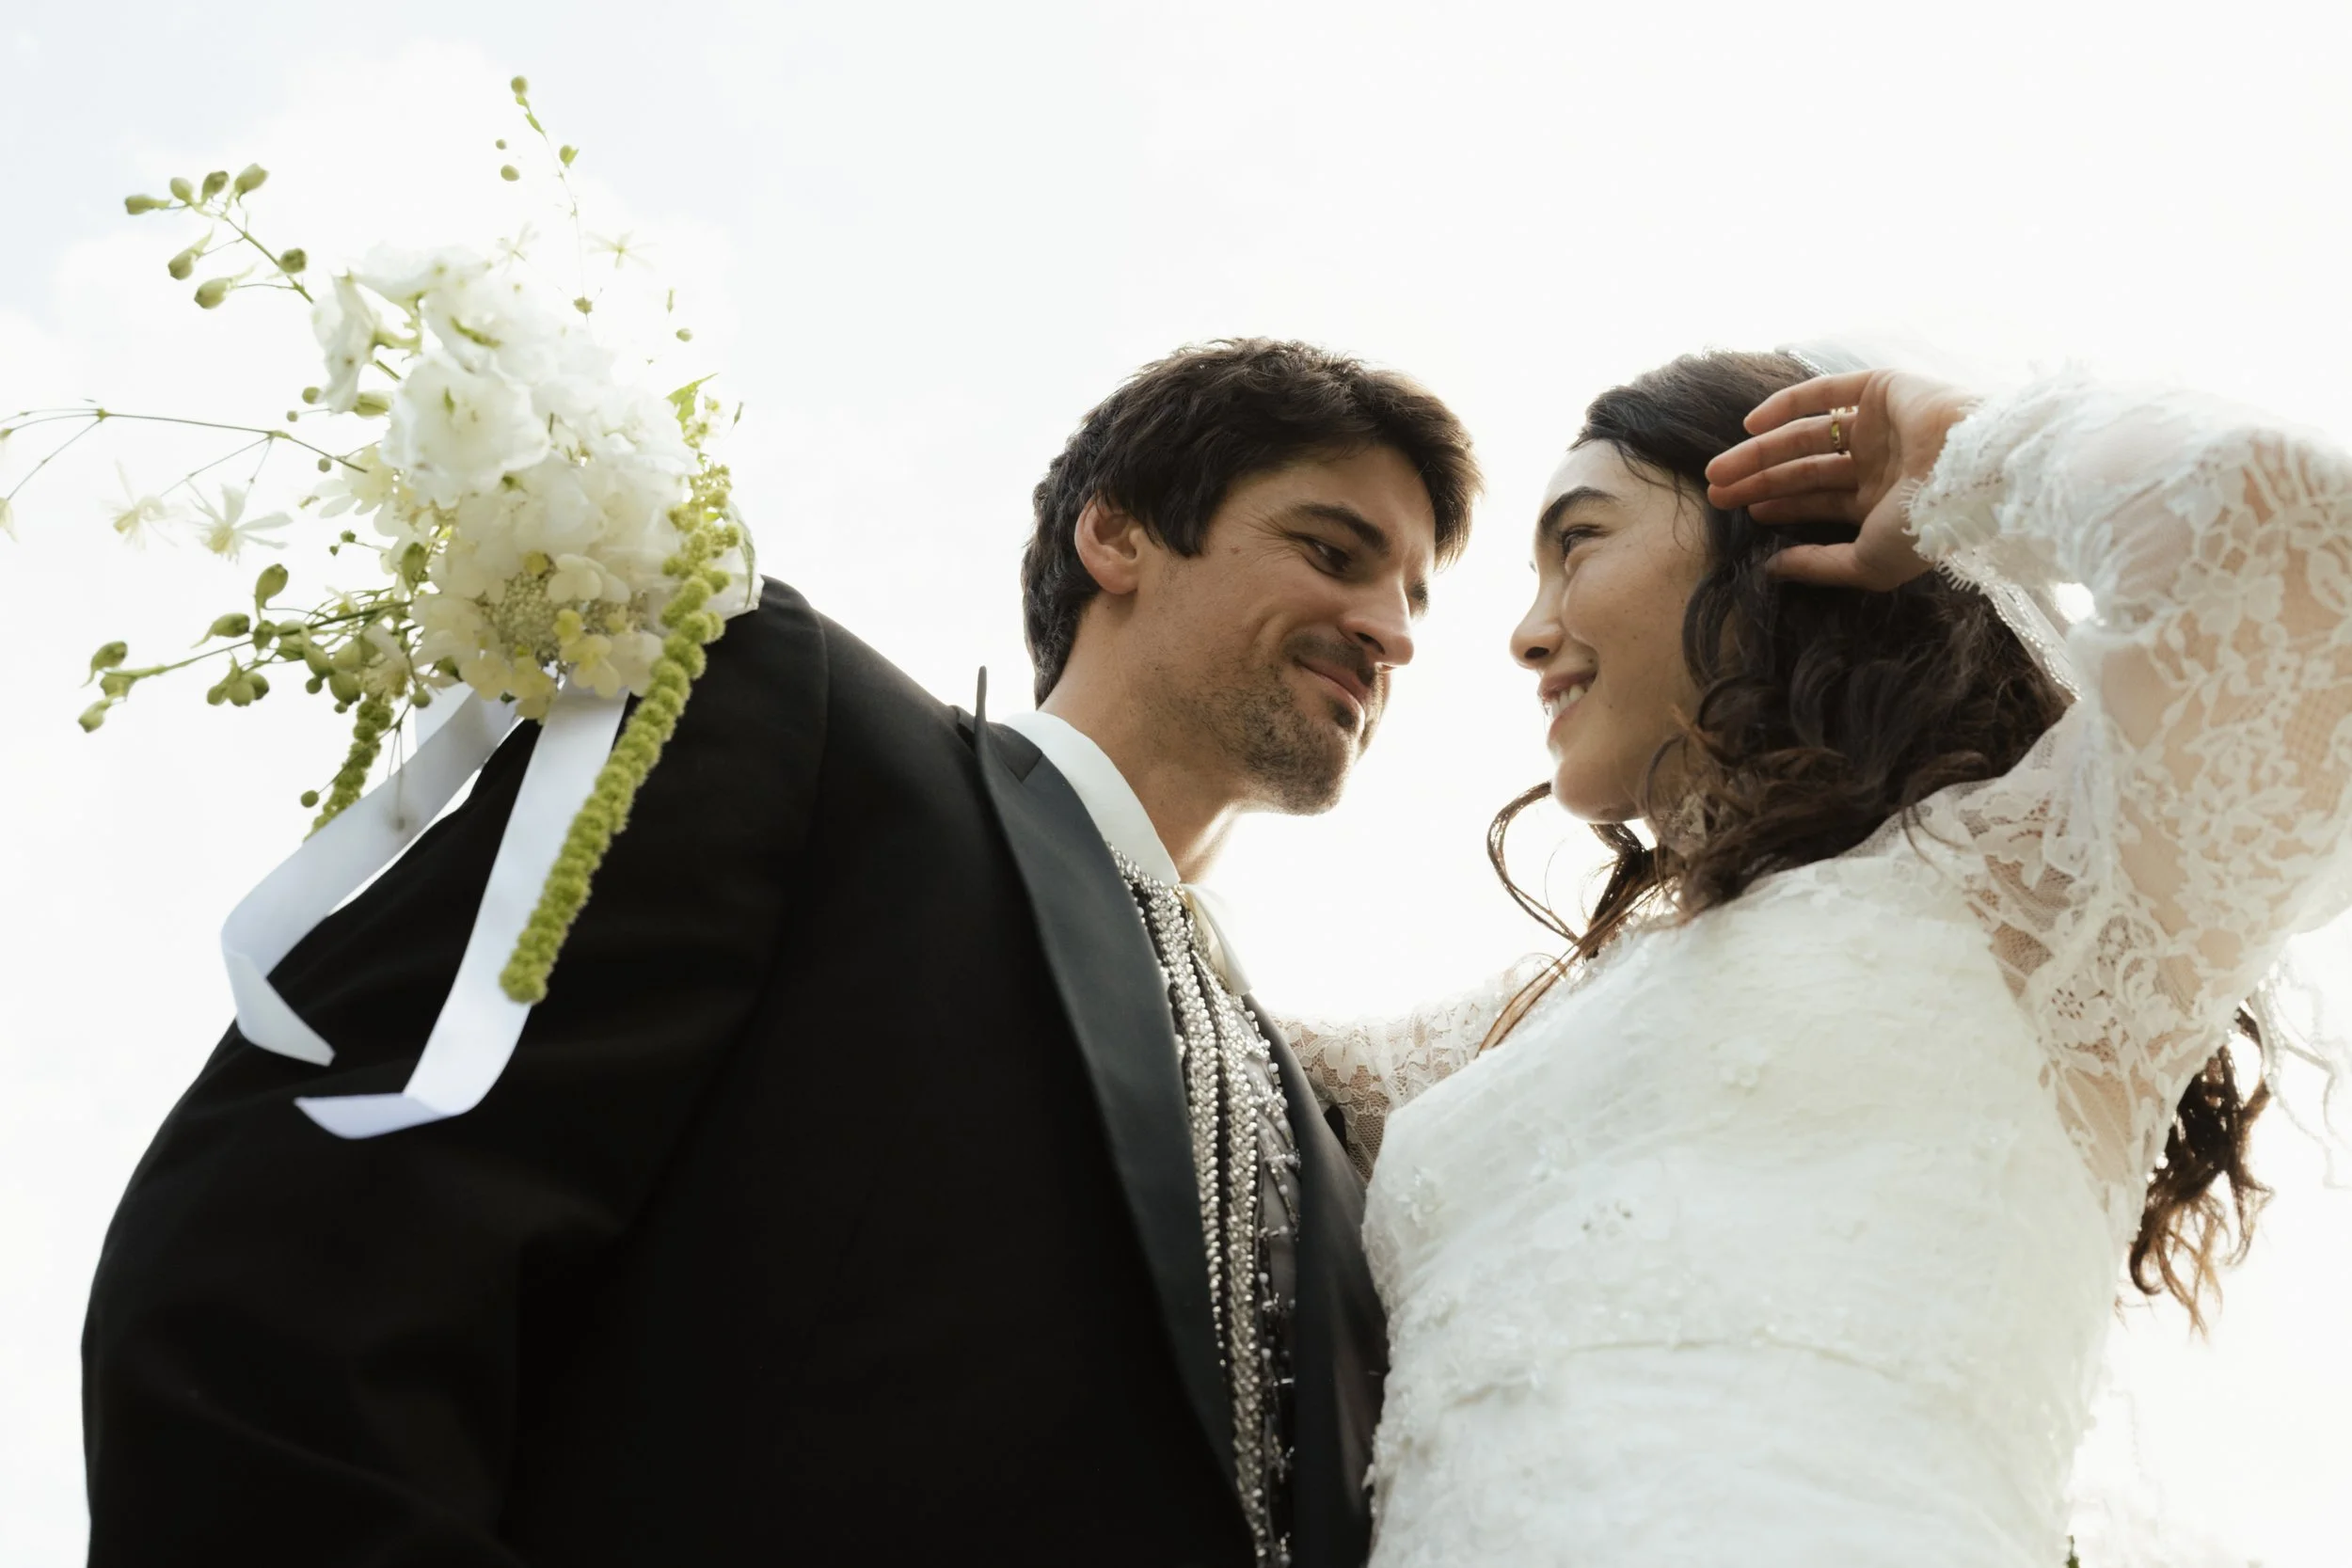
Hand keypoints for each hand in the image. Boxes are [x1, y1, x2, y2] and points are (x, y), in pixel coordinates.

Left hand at [1703, 369, 1977, 589]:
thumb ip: (1819, 567)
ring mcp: (1881, 425)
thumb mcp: (1865, 564)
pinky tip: (1751, 426)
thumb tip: (1771, 571)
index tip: (1742, 513)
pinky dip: (1786, 404)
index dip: (1780, 506)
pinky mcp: (1882, 389)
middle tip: (1716, 492)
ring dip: (1761, 450)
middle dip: (1760, 481)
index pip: (1820, 501)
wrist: (1968, 474)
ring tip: (1720, 469)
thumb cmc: (1922, 528)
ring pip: (1807, 435)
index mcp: (1883, 503)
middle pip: (1805, 470)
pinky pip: (1825, 392)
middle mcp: (1881, 462)